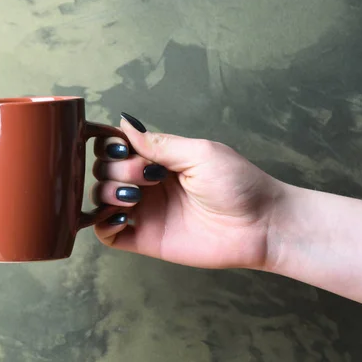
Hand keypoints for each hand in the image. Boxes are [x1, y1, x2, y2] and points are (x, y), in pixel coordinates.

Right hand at [92, 112, 283, 269]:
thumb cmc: (238, 184)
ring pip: (101, 198)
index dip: (112, 147)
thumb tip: (124, 123)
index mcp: (158, 161)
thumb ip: (159, 143)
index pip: (117, 148)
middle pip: (105, 170)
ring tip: (134, 198)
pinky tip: (122, 217)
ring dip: (107, 193)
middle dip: (116, 169)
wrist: (261, 225)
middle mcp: (146, 184)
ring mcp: (145, 212)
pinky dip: (103, 224)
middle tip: (146, 177)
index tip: (124, 149)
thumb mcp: (199, 153)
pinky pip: (108, 234)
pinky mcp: (145, 239)